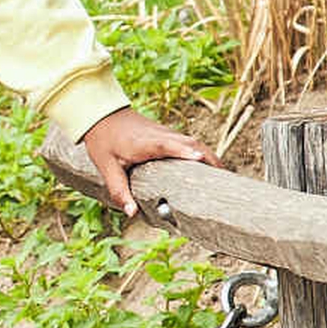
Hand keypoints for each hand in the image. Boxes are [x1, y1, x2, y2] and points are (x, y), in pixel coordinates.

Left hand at [78, 106, 215, 215]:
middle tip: (225, 182)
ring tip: (225, 180)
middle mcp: (161, 136)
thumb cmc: (103, 140)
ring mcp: (167, 133)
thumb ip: (119, 190)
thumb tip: (132, 213)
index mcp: (145, 143)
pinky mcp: (168, 134)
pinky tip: (210, 169)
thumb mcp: (107, 167)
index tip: (200, 159)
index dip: (184, 152)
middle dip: (210, 161)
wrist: (101, 114)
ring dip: (210, 158)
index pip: (167, 145)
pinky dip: (202, 154)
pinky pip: (191, 143)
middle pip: (191, 145)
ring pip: (195, 143)